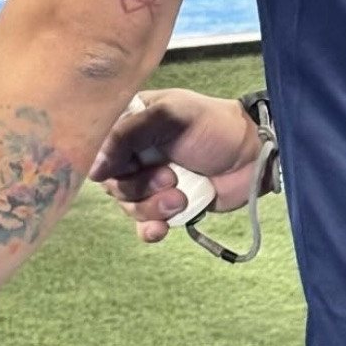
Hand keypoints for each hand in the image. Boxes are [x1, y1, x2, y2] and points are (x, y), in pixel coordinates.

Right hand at [90, 90, 262, 242]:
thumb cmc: (215, 125)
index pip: (99, 148)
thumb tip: (91, 169)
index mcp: (131, 124)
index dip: (110, 162)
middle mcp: (136, 153)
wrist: (254, 155)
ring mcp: (151, 182)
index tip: (131, 164)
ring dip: (152, 207)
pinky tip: (161, 229)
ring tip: (181, 197)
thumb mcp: (170, 116)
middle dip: (140, 187)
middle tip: (170, 176)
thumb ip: (128, 134)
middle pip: (112, 183)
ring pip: (129, 206)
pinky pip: (144, 225)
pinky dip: (150, 229)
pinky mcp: (168, 207)